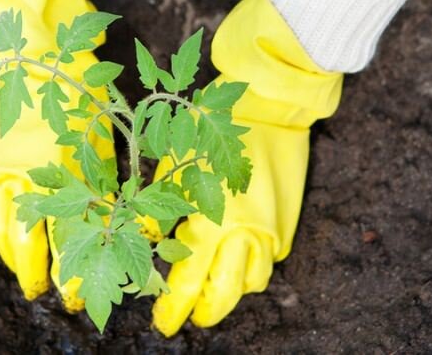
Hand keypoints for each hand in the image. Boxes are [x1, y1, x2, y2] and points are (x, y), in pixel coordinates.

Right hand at [0, 0, 110, 308]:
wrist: (35, 49)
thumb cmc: (80, 93)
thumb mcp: (103, 143)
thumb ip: (112, 187)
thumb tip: (137, 222)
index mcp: (58, 168)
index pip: (63, 236)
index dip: (70, 270)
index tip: (76, 293)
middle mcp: (20, 172)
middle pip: (23, 240)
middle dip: (36, 270)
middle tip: (47, 290)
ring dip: (10, 251)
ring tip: (24, 266)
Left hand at [151, 0, 343, 335]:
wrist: (268, 108)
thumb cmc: (211, 131)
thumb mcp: (175, 166)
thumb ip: (159, 209)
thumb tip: (145, 239)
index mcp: (212, 219)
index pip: (188, 279)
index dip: (173, 305)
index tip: (163, 323)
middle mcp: (245, 232)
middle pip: (225, 293)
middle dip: (204, 312)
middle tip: (189, 317)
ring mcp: (270, 228)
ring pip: (253, 281)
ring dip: (231, 293)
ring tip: (213, 291)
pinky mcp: (286, 222)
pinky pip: (271, 259)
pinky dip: (253, 267)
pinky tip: (238, 261)